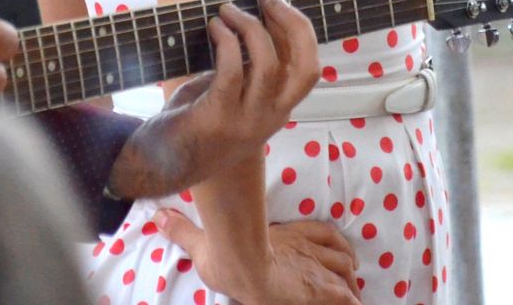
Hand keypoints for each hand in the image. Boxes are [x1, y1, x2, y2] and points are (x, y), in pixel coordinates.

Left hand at [106, 0, 318, 198]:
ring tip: (226, 10)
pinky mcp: (218, 120)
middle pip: (307, 67)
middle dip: (293, 22)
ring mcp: (247, 123)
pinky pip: (232, 71)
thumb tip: (249, 13)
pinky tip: (214, 28)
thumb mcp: (227, 91)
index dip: (297, 24)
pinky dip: (226, 41)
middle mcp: (271, 118)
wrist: (156, 166)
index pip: (309, 66)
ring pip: (269, 64)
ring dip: (250, 26)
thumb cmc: (191, 121)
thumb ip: (244, 64)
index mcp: (278, 110)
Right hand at [159, 211, 359, 304]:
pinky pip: (349, 299)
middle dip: (343, 265)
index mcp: (285, 237)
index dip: (330, 242)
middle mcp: (307, 249)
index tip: (336, 252)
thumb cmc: (228, 256)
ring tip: (352, 294)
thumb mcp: (202, 245)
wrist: (245, 266)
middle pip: (339, 253)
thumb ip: (183, 231)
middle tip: (347, 277)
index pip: (320, 232)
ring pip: (347, 272)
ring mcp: (318, 269)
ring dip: (351, 282)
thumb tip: (158, 216)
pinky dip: (354, 303)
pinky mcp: (324, 291)